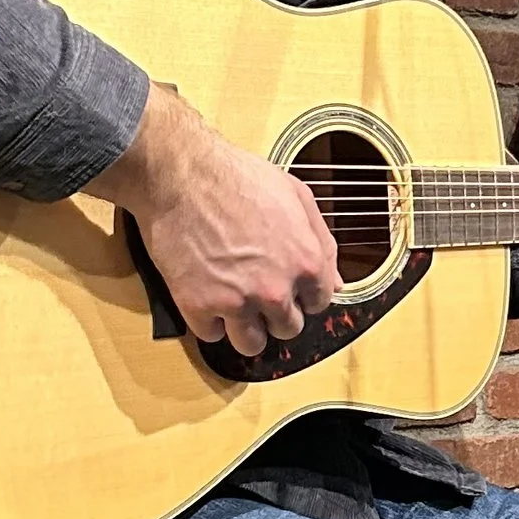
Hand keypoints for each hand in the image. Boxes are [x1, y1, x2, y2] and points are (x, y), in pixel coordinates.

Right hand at [90, 88, 339, 356]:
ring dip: (247, 328)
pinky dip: (209, 321)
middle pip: (288, 328)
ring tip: (235, 304)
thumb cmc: (238, 177)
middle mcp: (275, 289)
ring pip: (252, 344)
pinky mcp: (198, 306)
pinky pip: (211, 335)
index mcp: (306, 263)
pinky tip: (207, 296)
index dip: (302, 293)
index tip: (286, 283)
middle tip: (257, 290)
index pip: (319, 304)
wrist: (181, 173)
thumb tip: (338, 284)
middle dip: (276, 312)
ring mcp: (236, 301)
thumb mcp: (297, 196)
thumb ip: (323, 242)